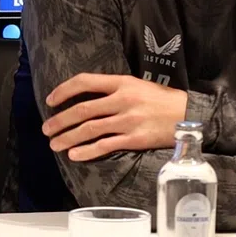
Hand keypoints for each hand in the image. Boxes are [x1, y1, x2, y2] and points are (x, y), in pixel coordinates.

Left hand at [42, 73, 187, 161]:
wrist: (188, 114)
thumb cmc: (162, 100)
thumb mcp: (138, 86)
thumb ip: (114, 90)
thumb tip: (86, 99)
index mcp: (122, 82)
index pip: (85, 82)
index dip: (64, 90)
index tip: (50, 100)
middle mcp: (123, 99)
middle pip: (82, 110)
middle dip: (60, 120)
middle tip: (46, 129)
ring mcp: (128, 120)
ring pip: (89, 129)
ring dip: (68, 137)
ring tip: (54, 144)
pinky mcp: (134, 138)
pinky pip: (105, 145)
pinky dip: (87, 151)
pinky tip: (74, 155)